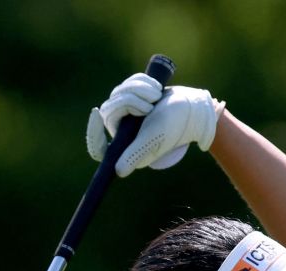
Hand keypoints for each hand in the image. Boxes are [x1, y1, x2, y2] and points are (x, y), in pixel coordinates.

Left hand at [85, 73, 221, 176]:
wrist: (192, 107)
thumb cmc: (174, 126)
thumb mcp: (153, 139)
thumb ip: (134, 153)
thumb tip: (118, 171)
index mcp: (126, 148)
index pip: (99, 148)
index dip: (93, 135)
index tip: (95, 113)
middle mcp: (124, 132)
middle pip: (108, 110)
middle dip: (129, 101)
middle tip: (149, 105)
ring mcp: (127, 114)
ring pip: (117, 94)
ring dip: (138, 89)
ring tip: (156, 96)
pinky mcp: (133, 97)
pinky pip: (127, 84)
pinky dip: (141, 82)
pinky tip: (156, 89)